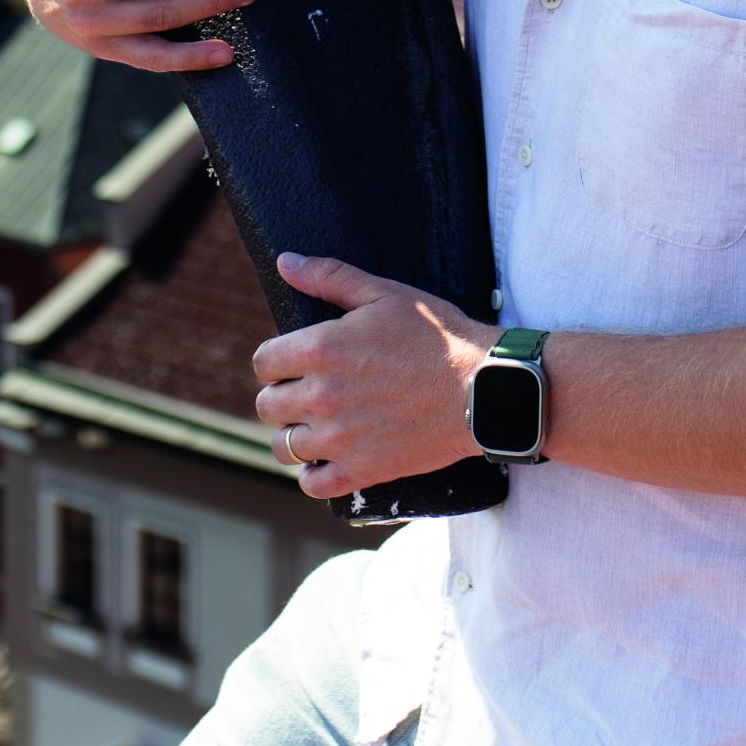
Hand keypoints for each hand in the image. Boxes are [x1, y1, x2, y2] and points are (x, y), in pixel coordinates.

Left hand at [253, 254, 497, 500]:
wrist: (482, 388)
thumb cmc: (438, 336)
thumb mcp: (385, 293)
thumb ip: (329, 277)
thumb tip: (286, 262)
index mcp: (321, 348)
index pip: (263, 362)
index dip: (276, 360)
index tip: (295, 362)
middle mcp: (321, 395)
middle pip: (267, 406)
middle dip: (282, 396)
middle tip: (309, 392)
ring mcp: (338, 438)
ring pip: (283, 446)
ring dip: (295, 434)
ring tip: (319, 425)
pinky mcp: (360, 471)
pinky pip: (312, 483)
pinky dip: (314, 472)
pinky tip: (331, 456)